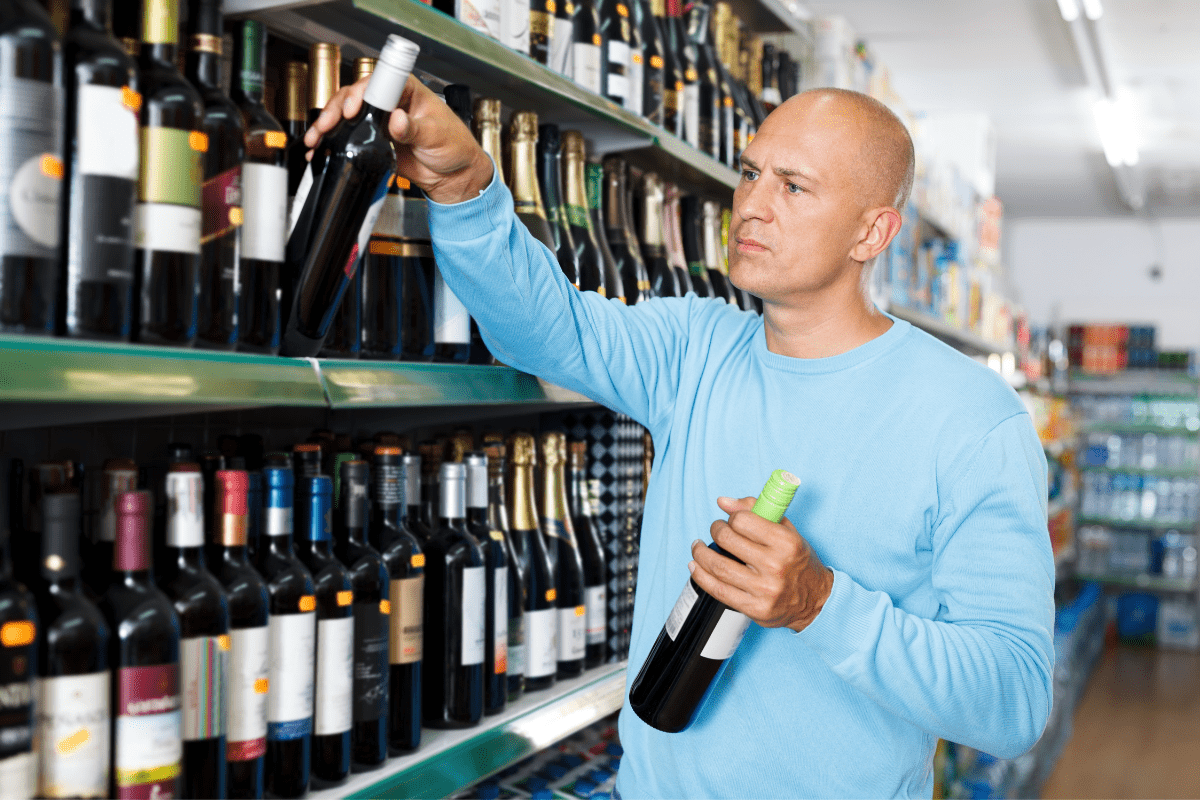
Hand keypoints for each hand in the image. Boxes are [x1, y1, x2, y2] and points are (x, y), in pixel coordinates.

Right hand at [304, 74, 493, 203]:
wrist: (453, 176)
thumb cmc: (454, 146)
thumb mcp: (437, 135)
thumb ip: (414, 128)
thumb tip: (396, 119)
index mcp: (407, 90)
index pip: (378, 82)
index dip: (361, 93)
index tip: (353, 108)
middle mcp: (390, 102)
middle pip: (355, 96)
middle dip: (337, 110)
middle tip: (327, 125)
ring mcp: (380, 122)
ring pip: (347, 116)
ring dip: (328, 126)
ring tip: (316, 138)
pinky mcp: (375, 141)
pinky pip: (350, 137)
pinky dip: (334, 143)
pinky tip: (321, 148)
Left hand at [689, 496, 833, 632]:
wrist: (815, 600)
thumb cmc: (798, 562)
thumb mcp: (787, 531)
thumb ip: (757, 512)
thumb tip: (723, 502)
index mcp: (786, 542)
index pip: (743, 521)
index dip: (731, 517)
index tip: (730, 520)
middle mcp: (775, 565)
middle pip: (727, 540)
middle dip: (715, 530)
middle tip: (715, 530)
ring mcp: (764, 589)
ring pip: (719, 566)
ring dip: (700, 553)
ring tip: (698, 547)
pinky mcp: (755, 608)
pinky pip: (719, 590)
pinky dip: (701, 576)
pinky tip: (696, 567)